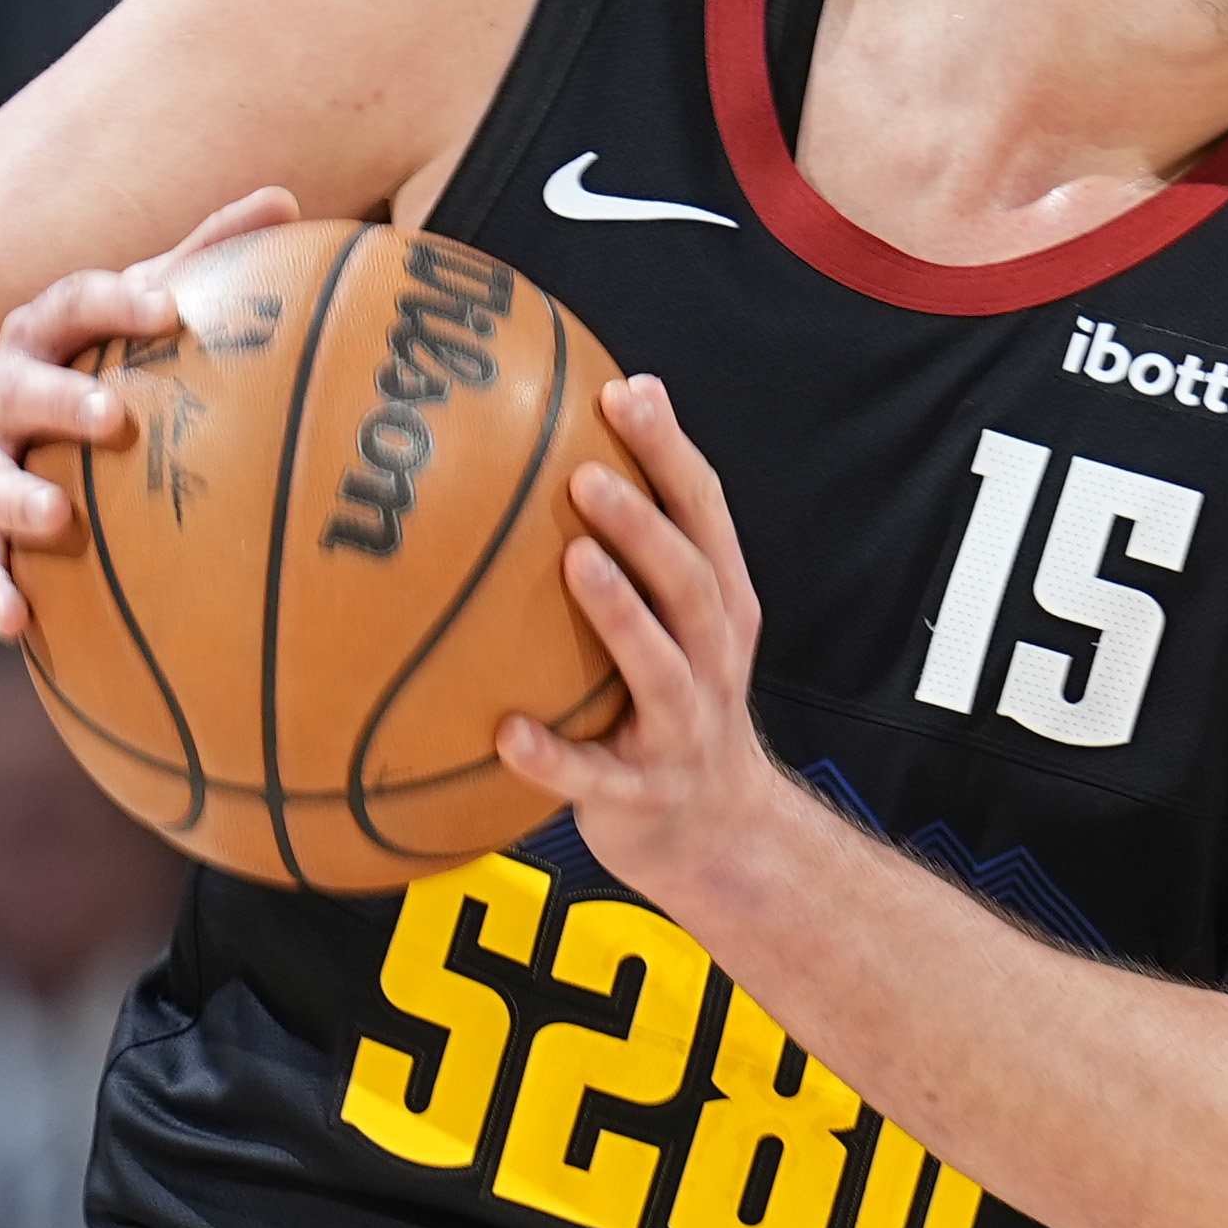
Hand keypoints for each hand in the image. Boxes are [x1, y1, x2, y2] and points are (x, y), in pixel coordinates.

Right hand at [0, 186, 300, 641]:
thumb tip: (285, 198)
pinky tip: (17, 624)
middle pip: (22, 385)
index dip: (115, 304)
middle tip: (113, 417)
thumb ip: (193, 261)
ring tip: (55, 518)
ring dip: (19, 498)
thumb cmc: (64, 371)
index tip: (167, 310)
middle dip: (62, 397)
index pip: (72, 305)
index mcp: (43, 338)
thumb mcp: (113, 319)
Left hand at [501, 377, 793, 906]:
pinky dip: (556, 759)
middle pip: (693, 583)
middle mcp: (713, 664)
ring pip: (661, 670)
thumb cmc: (675, 707)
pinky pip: (597, 778)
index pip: (705, 518)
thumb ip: (644, 549)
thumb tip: (574, 438)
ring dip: (622, 614)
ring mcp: (684, 732)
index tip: (626, 392)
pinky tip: (507, 734)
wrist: (717, 835)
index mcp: (721, 612)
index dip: (671, 453)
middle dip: (648, 525)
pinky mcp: (642, 797)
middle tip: (588, 472)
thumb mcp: (678, 626)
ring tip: (575, 561)